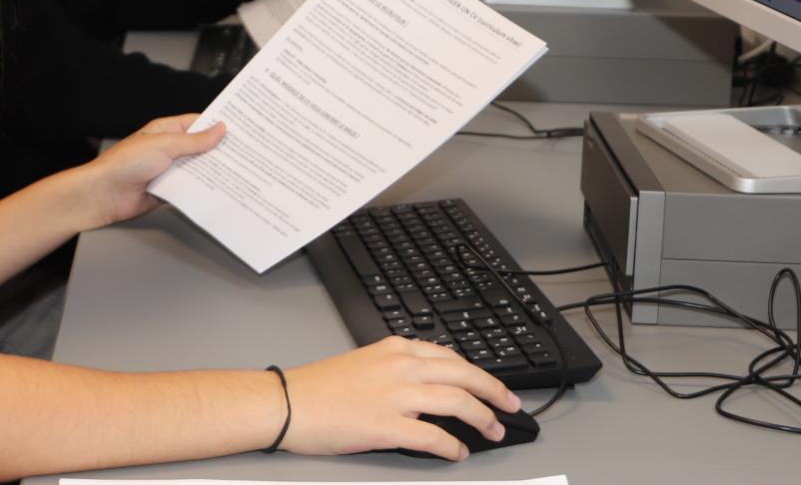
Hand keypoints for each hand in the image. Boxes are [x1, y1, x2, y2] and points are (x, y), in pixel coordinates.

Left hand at [76, 115, 225, 228]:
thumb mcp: (164, 145)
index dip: (218, 125)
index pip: (198, 124)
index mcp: (167, 130)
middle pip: (201, 148)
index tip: (239, 128)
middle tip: (245, 153)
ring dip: (212, 172)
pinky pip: (190, 189)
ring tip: (238, 173)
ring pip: (197, 169)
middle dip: (219, 151)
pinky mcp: (168, 191)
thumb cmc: (124, 163)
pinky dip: (202, 190)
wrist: (103, 194)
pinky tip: (218, 191)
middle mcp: (169, 149)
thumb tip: (219, 129)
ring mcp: (168, 170)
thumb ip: (194, 141)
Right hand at [278, 337, 522, 459]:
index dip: (477, 373)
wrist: (288, 403)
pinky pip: (433, 435)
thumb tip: (429, 388)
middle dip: (494, 390)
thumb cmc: (320, 388)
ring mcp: (395, 395)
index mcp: (396, 349)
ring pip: (456, 401)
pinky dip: (452, 445)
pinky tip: (459, 452)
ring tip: (494, 430)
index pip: (450, 356)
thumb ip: (398, 369)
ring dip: (482, 417)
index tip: (490, 385)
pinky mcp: (386, 425)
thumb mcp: (365, 363)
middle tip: (511, 405)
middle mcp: (401, 366)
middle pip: (463, 374)